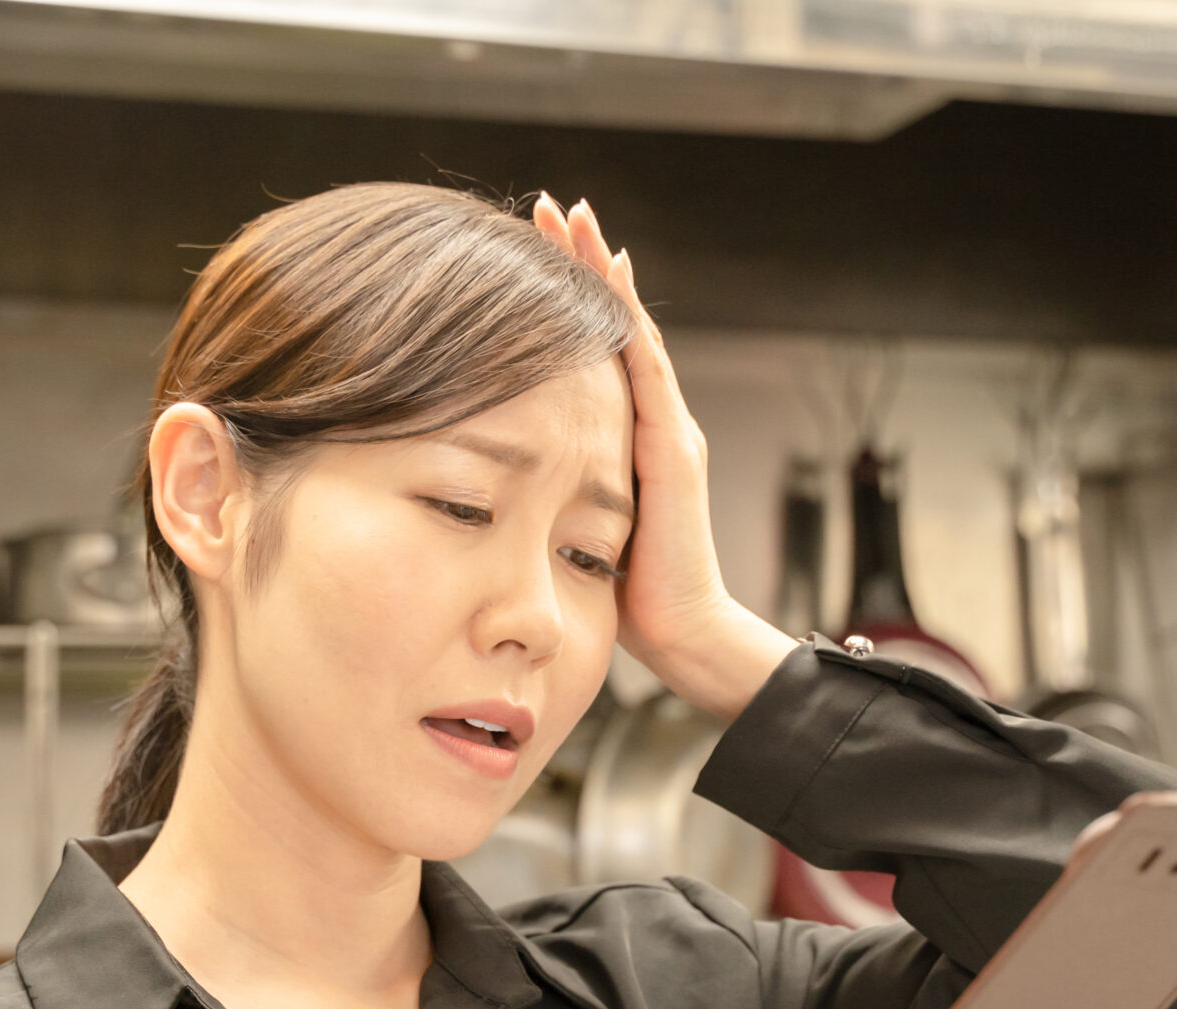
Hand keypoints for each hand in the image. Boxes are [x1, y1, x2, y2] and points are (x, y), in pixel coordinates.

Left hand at [531, 193, 795, 722]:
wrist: (682, 635)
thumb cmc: (626, 598)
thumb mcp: (575, 528)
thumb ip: (553, 492)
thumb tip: (494, 481)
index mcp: (626, 440)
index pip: (596, 352)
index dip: (568, 299)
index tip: (533, 248)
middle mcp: (653, 423)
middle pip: (616, 324)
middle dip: (583, 262)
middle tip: (552, 204)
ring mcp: (668, 431)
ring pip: (632, 331)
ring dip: (602, 271)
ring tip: (577, 217)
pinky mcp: (672, 450)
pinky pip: (647, 370)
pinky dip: (628, 320)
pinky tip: (610, 277)